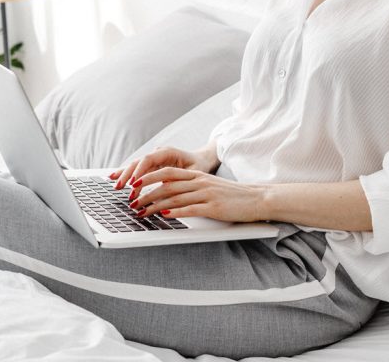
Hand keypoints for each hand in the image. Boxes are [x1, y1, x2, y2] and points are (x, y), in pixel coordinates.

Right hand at [109, 144, 211, 190]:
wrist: (202, 159)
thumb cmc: (198, 166)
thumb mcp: (193, 173)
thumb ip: (180, 177)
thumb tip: (167, 186)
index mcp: (168, 152)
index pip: (149, 159)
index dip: (139, 171)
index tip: (133, 183)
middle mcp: (158, 153)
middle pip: (138, 162)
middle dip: (127, 174)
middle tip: (119, 187)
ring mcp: (154, 159)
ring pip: (135, 166)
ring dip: (124, 175)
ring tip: (115, 186)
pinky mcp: (151, 166)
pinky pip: (137, 170)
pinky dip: (126, 175)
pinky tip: (114, 178)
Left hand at [113, 165, 264, 223]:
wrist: (256, 198)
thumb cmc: (233, 196)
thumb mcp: (211, 186)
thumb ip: (192, 188)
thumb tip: (171, 197)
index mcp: (198, 175)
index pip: (168, 173)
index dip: (150, 177)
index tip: (135, 184)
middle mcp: (199, 182)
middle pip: (167, 184)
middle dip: (146, 192)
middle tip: (132, 201)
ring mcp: (206, 193)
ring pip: (174, 197)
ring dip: (154, 205)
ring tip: (141, 211)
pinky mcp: (213, 206)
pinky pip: (190, 208)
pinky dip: (174, 212)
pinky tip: (164, 216)